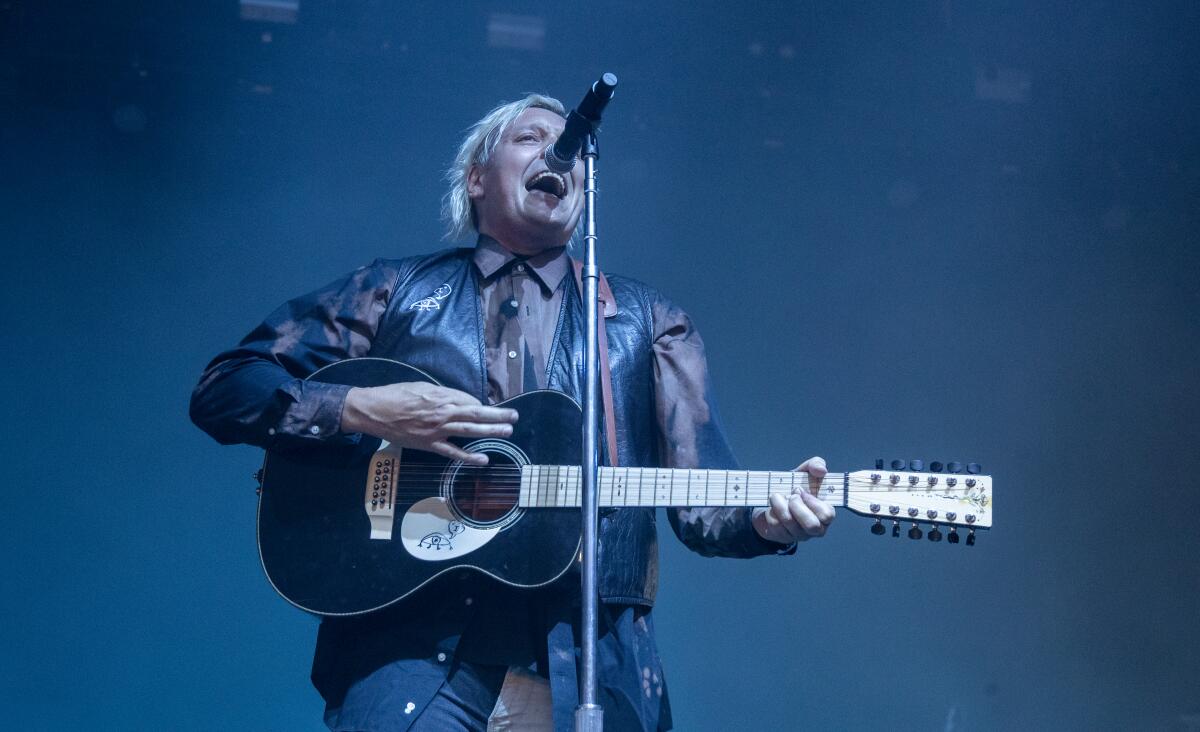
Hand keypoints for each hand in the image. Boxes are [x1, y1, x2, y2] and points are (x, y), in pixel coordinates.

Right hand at [340, 382, 517, 464]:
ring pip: (470, 431)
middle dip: (498, 415)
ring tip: (508, 431)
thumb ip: (440, 393)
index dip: (480, 404)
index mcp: (441, 395)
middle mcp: (443, 412)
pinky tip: (484, 460)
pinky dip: (469, 457)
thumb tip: (456, 399)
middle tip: (515, 416)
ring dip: (491, 431)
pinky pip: (452, 452)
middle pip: (476, 414)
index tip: (488, 408)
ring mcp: (437, 430)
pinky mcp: (429, 444)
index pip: (469, 400)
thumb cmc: (395, 395)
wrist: (374, 410)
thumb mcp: (421, 386)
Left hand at [752, 456, 834, 543]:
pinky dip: (771, 513)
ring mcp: (799, 534)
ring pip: (791, 525)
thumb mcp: (805, 472)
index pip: (827, 515)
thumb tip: (821, 470)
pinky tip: (772, 507)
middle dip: (797, 507)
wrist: (773, 499)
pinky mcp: (783, 537)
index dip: (812, 502)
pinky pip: (776, 526)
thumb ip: (815, 465)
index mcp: (825, 512)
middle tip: (790, 495)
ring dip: (780, 506)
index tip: (800, 490)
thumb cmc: (795, 487)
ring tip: (775, 496)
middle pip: (812, 526)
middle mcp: (815, 527)